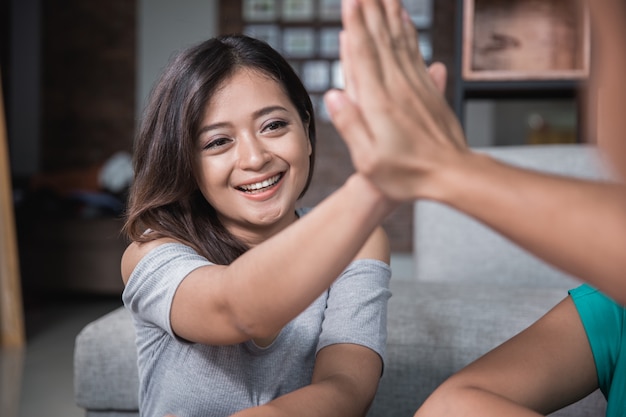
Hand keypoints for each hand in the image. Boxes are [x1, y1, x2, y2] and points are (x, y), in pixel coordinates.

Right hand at [325, 0, 466, 201]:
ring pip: (400, 41)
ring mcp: (416, 87)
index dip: (356, 26)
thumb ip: (351, 125)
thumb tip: (333, 95)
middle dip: (371, 10)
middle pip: (381, 40)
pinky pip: (415, 54)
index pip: (364, 56)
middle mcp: (398, 88)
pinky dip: (409, 33)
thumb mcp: (370, 160)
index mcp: (379, 104)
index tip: (351, 1)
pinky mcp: (429, 90)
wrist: (452, 175)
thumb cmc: (408, 174)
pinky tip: (404, 20)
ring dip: (390, 14)